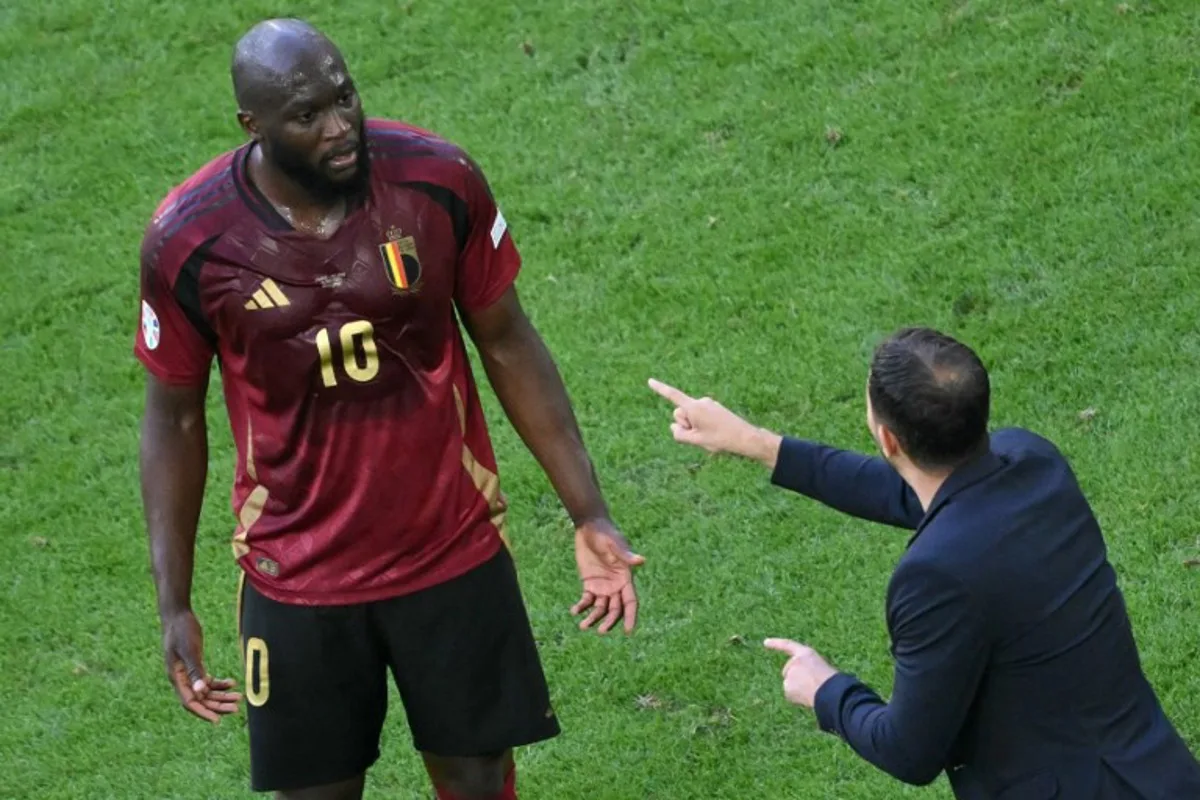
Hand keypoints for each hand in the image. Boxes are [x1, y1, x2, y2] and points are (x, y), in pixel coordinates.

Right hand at [161, 610, 240, 722]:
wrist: (178, 615)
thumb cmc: (182, 630)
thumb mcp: (190, 650)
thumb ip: (194, 670)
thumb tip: (200, 691)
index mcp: (176, 678)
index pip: (190, 702)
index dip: (204, 712)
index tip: (218, 720)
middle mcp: (181, 679)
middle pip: (200, 699)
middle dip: (217, 705)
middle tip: (236, 707)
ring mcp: (188, 673)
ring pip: (205, 691)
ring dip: (221, 695)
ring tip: (239, 697)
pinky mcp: (194, 665)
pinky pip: (207, 680)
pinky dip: (219, 683)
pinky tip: (232, 682)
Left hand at [571, 519, 644, 634]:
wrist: (590, 527)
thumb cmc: (605, 534)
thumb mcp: (614, 544)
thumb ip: (625, 555)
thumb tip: (641, 560)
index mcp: (626, 578)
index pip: (631, 602)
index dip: (631, 617)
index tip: (629, 631)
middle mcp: (616, 585)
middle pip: (616, 610)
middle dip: (609, 622)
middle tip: (600, 631)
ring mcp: (602, 586)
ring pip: (600, 609)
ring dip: (593, 618)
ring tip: (583, 626)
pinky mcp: (589, 583)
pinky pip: (586, 600)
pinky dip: (581, 607)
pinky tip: (574, 611)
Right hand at [647, 378, 780, 464]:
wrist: (745, 437)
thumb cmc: (720, 439)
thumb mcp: (695, 440)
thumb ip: (679, 434)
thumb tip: (675, 427)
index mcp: (694, 407)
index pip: (673, 396)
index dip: (660, 389)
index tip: (650, 381)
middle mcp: (701, 402)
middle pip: (680, 413)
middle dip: (684, 424)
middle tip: (699, 435)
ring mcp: (708, 404)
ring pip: (691, 416)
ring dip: (694, 426)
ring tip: (710, 434)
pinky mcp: (714, 408)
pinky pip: (700, 416)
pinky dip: (702, 425)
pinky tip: (715, 432)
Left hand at [763, 638, 838, 708]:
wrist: (830, 691)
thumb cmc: (832, 682)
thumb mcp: (821, 668)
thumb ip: (807, 670)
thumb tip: (798, 684)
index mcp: (806, 653)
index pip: (788, 645)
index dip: (776, 644)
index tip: (765, 642)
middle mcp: (794, 661)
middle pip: (789, 672)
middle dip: (795, 679)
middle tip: (812, 685)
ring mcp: (789, 674)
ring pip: (790, 685)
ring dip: (798, 689)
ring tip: (813, 691)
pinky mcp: (787, 687)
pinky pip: (790, 694)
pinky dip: (797, 698)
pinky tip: (807, 697)